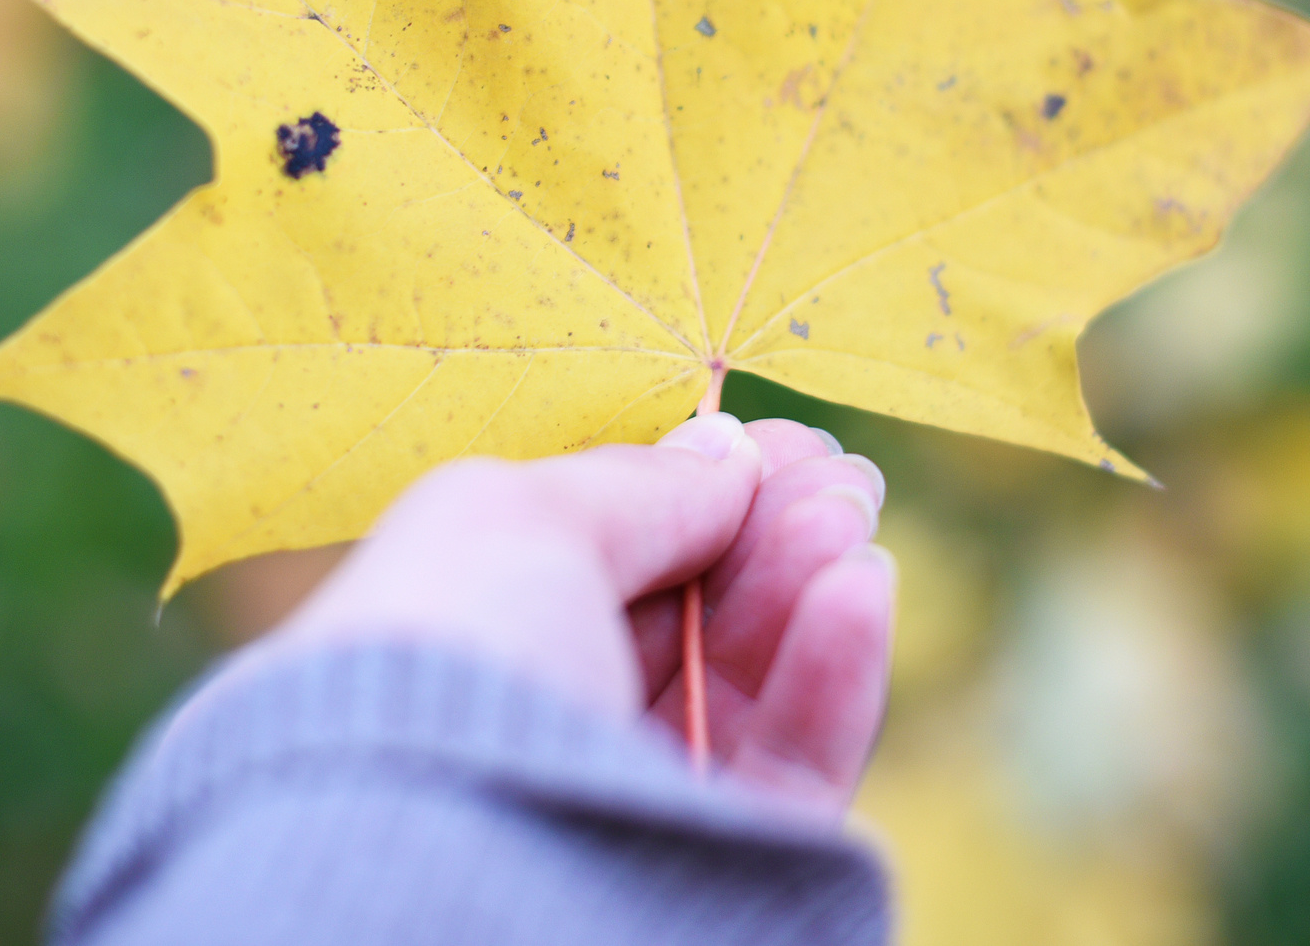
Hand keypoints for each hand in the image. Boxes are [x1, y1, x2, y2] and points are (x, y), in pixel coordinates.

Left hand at [264, 413, 893, 820]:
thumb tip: (726, 452)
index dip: (694, 495)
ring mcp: (635, 804)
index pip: (606, 568)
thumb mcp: (510, 521)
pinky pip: (796, 767)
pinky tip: (861, 585)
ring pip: (754, 687)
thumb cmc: (449, 669)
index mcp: (475, 651)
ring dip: (810, 582)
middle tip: (836, 466)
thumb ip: (633, 484)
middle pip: (693, 620)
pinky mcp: (719, 873)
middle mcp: (552, 733)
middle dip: (770, 529)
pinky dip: (838, 672)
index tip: (771, 437)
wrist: (451, 867)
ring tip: (849, 509)